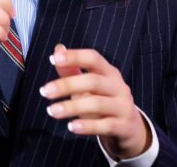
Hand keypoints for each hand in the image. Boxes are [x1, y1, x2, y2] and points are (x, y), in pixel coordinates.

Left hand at [40, 44, 151, 158]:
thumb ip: (72, 69)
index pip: (93, 58)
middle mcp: (118, 86)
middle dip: (66, 85)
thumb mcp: (90, 84)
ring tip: (51, 111)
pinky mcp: (123, 126)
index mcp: (109, 72)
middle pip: (92, 81)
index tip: (53, 59)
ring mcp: (123, 106)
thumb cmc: (105, 100)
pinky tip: (71, 126)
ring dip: (72, 107)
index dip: (74, 56)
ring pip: (97, 104)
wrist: (131, 127)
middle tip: (44, 91)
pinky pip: (105, 125)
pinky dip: (87, 126)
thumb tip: (57, 50)